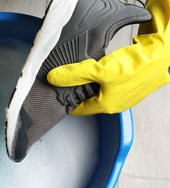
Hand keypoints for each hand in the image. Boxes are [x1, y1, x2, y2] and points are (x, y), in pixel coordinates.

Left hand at [47, 0, 169, 115]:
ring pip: (100, 93)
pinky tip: (102, 69)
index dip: (67, 101)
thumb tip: (53, 78)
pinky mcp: (132, 86)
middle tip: (66, 82)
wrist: (161, 53)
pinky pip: (111, 86)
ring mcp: (125, 96)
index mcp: (106, 106)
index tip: (57, 94)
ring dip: (91, 85)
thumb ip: (73, 74)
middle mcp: (116, 105)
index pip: (79, 109)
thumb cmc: (134, 65)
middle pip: (89, 101)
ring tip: (82, 74)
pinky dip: (103, 80)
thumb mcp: (98, 70)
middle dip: (78, 92)